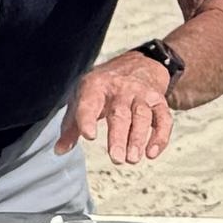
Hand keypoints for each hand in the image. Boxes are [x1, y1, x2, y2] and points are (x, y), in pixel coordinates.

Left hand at [66, 51, 177, 168]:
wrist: (139, 63)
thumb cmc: (104, 88)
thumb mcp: (83, 98)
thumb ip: (71, 126)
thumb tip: (59, 150)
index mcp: (96, 86)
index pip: (90, 103)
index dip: (88, 118)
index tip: (88, 135)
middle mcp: (120, 88)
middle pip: (120, 113)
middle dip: (118, 137)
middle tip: (116, 158)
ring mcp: (142, 94)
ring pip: (142, 116)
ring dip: (138, 138)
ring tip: (132, 159)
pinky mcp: (159, 101)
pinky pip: (163, 119)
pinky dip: (160, 137)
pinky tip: (152, 153)